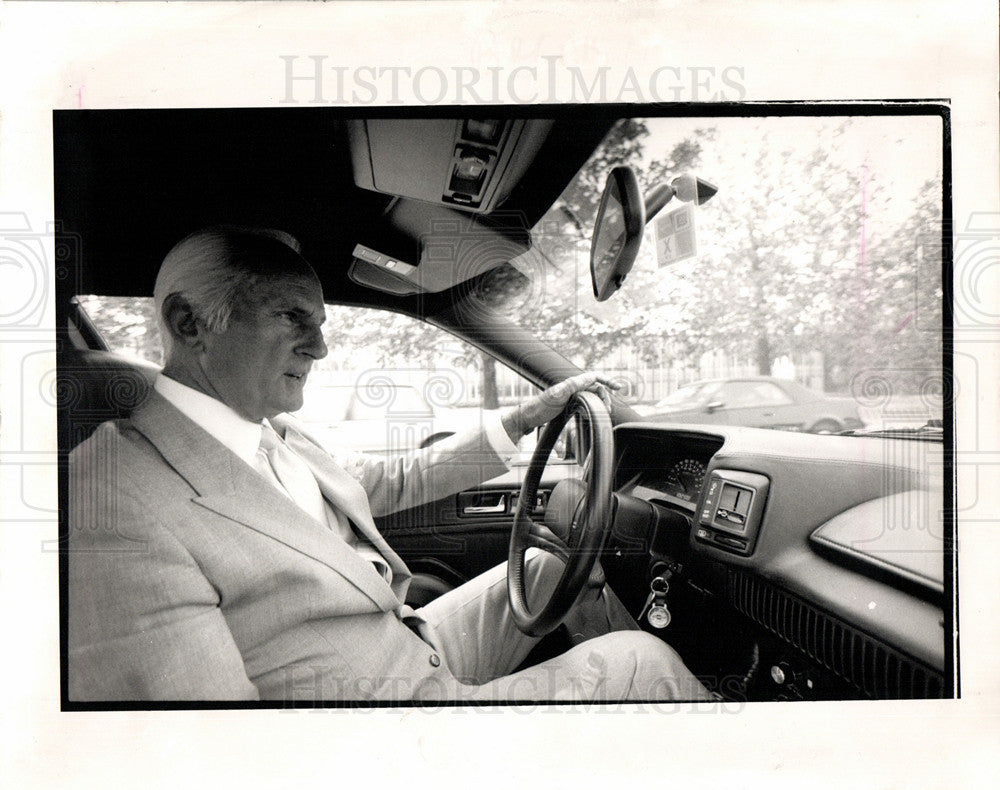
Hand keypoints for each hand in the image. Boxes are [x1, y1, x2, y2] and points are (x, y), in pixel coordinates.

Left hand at [501, 372, 620, 440]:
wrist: (528, 418)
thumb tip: (591, 377)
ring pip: (591, 396)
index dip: (607, 381)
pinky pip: (585, 404)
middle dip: (605, 397)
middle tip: (609, 410)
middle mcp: (572, 388)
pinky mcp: (568, 405)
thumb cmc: (540, 407)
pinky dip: (592, 408)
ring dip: (600, 403)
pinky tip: (593, 415)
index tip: (618, 388)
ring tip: (604, 413)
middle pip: (595, 388)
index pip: (594, 377)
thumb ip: (573, 385)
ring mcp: (570, 396)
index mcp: (571, 383)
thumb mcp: (558, 395)